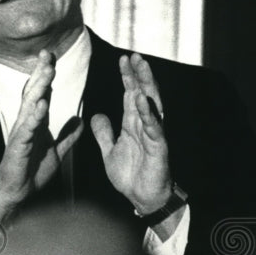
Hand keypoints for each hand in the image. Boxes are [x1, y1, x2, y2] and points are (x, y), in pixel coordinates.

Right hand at [0, 50, 83, 224]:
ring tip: (46, 71)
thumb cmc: (32, 173)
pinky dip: (34, 116)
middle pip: (34, 92)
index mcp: (35, 123)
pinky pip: (27, 128)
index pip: (41, 93)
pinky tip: (40, 105)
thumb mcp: (57, 151)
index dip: (46, 76)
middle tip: (47, 53)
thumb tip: (79, 120)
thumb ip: (67, 136)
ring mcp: (21, 133)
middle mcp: (26, 123)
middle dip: (40, 73)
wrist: (18, 193)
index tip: (51, 57)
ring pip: (30, 105)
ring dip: (38, 88)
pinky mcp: (19, 146)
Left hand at [90, 53, 171, 214]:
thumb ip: (103, 133)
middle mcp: (145, 126)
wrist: (141, 199)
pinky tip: (141, 101)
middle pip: (143, 94)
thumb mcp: (109, 151)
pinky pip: (154, 129)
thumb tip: (96, 115)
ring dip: (146, 87)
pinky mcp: (159, 149)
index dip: (128, 77)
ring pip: (152, 106)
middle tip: (134, 55)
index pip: (130, 95)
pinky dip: (148, 114)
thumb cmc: (130, 176)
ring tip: (141, 68)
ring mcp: (154, 135)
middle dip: (139, 74)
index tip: (123, 59)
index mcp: (133, 125)